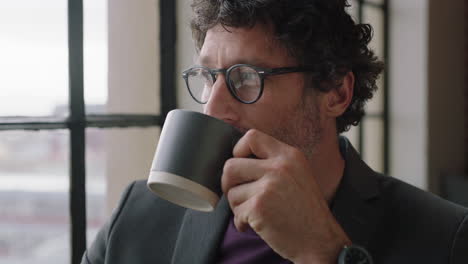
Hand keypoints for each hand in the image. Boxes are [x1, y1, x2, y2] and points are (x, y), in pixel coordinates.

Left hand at [221, 129, 350, 262]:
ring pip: (231, 192)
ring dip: (237, 206)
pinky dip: (242, 222)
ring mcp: (269, 186)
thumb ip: (273, 162)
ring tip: (255, 213)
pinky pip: (235, 212)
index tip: (242, 166)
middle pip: (231, 165)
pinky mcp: (260, 207)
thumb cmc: (306, 210)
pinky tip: (256, 225)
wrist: (321, 240)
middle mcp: (279, 167)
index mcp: (290, 155)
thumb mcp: (298, 174)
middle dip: (229, 183)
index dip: (239, 151)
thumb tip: (237, 159)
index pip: (252, 137)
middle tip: (239, 196)